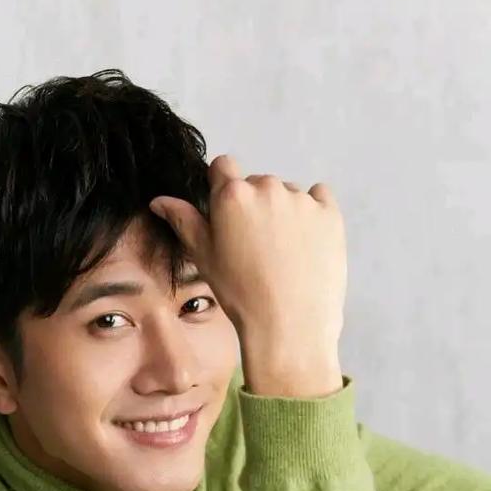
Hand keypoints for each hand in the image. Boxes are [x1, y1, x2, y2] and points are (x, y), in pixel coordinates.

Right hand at [149, 154, 346, 357]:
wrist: (290, 324)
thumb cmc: (241, 294)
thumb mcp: (204, 257)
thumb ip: (183, 221)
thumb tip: (160, 201)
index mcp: (233, 195)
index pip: (222, 166)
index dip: (222, 187)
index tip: (227, 213)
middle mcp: (268, 187)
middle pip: (256, 183)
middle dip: (253, 205)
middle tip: (254, 245)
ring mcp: (302, 199)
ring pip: (287, 193)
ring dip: (282, 211)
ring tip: (281, 252)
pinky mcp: (330, 214)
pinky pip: (318, 199)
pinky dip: (312, 213)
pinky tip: (304, 243)